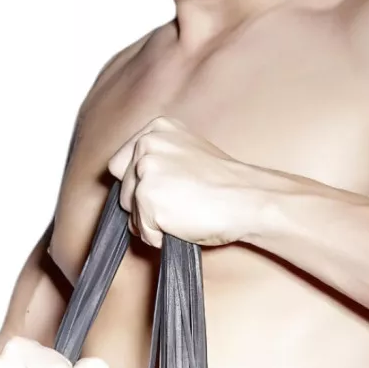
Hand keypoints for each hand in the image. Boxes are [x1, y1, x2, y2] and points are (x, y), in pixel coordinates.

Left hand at [106, 115, 264, 248]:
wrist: (247, 198)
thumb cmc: (226, 183)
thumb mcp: (188, 153)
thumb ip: (160, 159)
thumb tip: (137, 184)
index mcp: (156, 130)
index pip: (120, 163)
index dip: (137, 184)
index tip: (160, 192)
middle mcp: (145, 146)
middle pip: (123, 189)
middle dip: (143, 205)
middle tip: (177, 205)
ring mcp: (145, 172)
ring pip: (131, 213)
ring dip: (153, 222)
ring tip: (184, 214)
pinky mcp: (148, 200)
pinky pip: (144, 232)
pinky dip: (161, 237)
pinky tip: (184, 225)